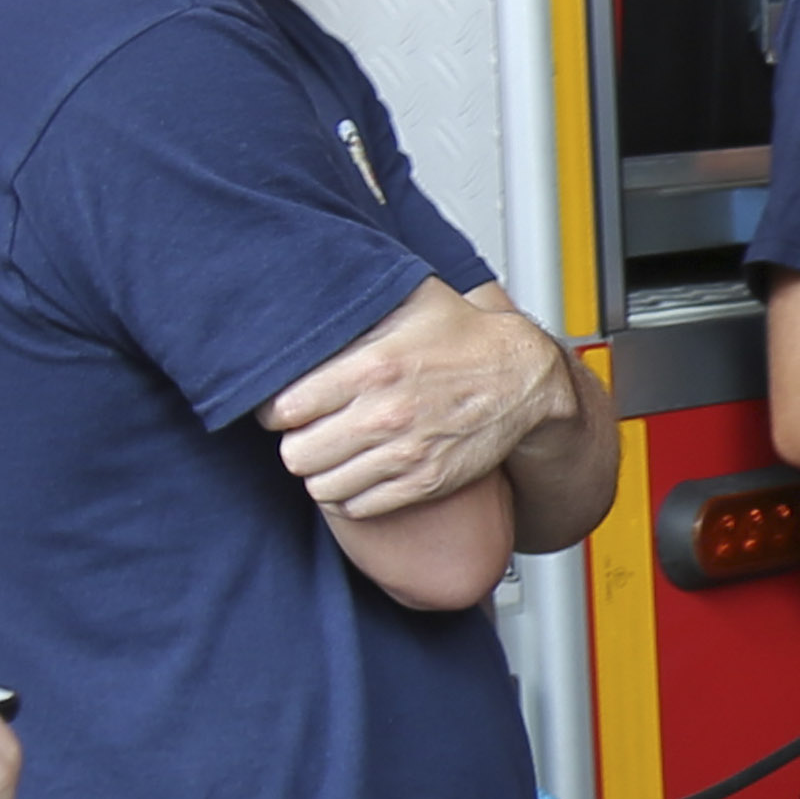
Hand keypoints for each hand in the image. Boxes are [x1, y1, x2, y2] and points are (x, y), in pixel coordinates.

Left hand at [267, 285, 576, 518]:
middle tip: (308, 432)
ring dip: (322, 471)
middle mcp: (383, 415)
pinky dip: (351, 495)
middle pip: (296, 454)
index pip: (283, 408)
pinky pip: (359, 507)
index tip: (283, 408)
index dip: (275, 410)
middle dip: (296, 442)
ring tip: (333, 453)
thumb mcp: (409, 302)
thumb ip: (357, 302)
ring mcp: (404, 454)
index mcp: (370, 368)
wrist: (524, 378)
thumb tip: (306, 291)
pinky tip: (358, 472)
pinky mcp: (424, 482)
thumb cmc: (465, 337)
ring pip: (323, 486)